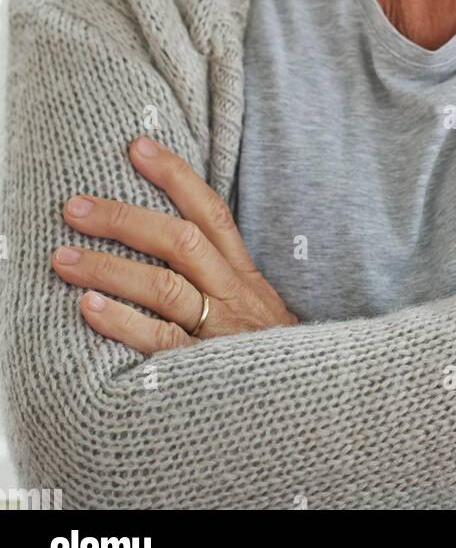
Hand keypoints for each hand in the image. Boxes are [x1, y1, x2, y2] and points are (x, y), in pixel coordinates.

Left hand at [51, 135, 299, 352]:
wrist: (300, 400)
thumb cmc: (263, 351)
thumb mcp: (254, 302)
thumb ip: (218, 272)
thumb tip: (165, 235)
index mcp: (242, 273)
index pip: (210, 212)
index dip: (176, 176)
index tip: (137, 148)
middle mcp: (232, 293)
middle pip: (179, 241)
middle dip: (124, 219)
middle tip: (75, 208)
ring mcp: (218, 329)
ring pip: (163, 286)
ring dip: (109, 268)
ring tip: (64, 258)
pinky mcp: (203, 368)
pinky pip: (160, 339)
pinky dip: (122, 321)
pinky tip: (88, 306)